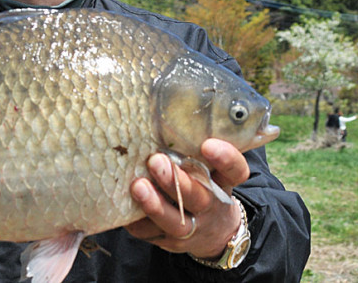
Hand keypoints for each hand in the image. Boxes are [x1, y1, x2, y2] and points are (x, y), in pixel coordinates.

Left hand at [125, 139, 248, 258]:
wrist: (213, 229)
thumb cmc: (203, 183)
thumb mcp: (209, 166)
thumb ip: (193, 147)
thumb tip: (161, 116)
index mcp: (224, 183)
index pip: (235, 171)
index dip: (225, 159)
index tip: (208, 144)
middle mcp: (211, 207)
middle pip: (198, 198)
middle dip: (176, 181)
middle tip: (156, 161)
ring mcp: (193, 228)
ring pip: (176, 222)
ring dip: (155, 205)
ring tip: (138, 186)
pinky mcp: (171, 242)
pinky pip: (151, 235)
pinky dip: (136, 222)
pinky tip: (123, 206)